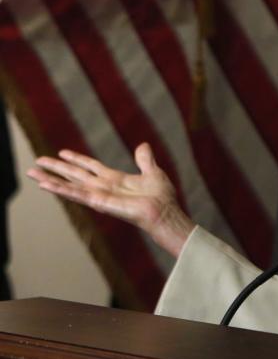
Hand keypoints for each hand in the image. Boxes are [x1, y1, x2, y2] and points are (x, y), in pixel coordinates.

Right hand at [27, 143, 195, 257]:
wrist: (164, 212)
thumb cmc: (161, 197)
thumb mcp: (153, 172)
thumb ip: (144, 160)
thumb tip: (143, 145)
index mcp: (114, 179)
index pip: (90, 166)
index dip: (77, 159)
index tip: (63, 152)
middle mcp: (103, 187)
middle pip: (75, 174)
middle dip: (56, 168)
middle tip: (37, 161)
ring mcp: (99, 195)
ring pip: (70, 184)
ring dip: (51, 179)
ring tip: (33, 173)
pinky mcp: (98, 202)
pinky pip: (76, 194)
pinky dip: (60, 189)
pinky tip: (46, 185)